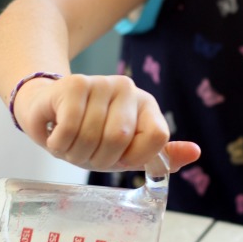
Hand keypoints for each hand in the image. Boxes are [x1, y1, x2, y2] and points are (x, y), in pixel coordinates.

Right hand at [13, 73, 200, 172]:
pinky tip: (56, 136)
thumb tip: (195, 152)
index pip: (158, 136)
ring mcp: (102, 82)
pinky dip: (59, 144)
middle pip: (120, 139)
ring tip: (70, 145)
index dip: (135, 156)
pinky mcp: (73, 84)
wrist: (47, 114)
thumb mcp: (127, 152)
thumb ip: (159, 156)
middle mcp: (128, 89)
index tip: (119, 159)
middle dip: (98, 159)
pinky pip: (69, 129)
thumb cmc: (90, 135)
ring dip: (75, 153)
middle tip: (86, 154)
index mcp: (147, 105)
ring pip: (92, 136)